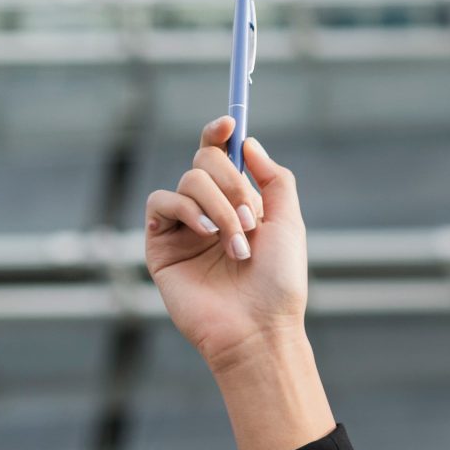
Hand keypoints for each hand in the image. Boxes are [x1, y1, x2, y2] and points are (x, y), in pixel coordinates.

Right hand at [144, 116, 307, 369]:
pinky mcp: (160, 244)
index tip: (230, 124)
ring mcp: (184, 227)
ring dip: (219, 205)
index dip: (221, 134)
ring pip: (188, 180)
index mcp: (240, 204)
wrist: (257, 326)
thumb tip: (248, 141)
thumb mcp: (289, 223)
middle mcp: (210, 211)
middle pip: (205, 161)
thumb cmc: (278, 281)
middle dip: (232, 182)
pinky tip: (207, 234)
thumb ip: (275, 179)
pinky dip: (187, 209)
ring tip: (237, 242)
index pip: (222, 157)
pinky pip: (161, 202)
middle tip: (251, 217)